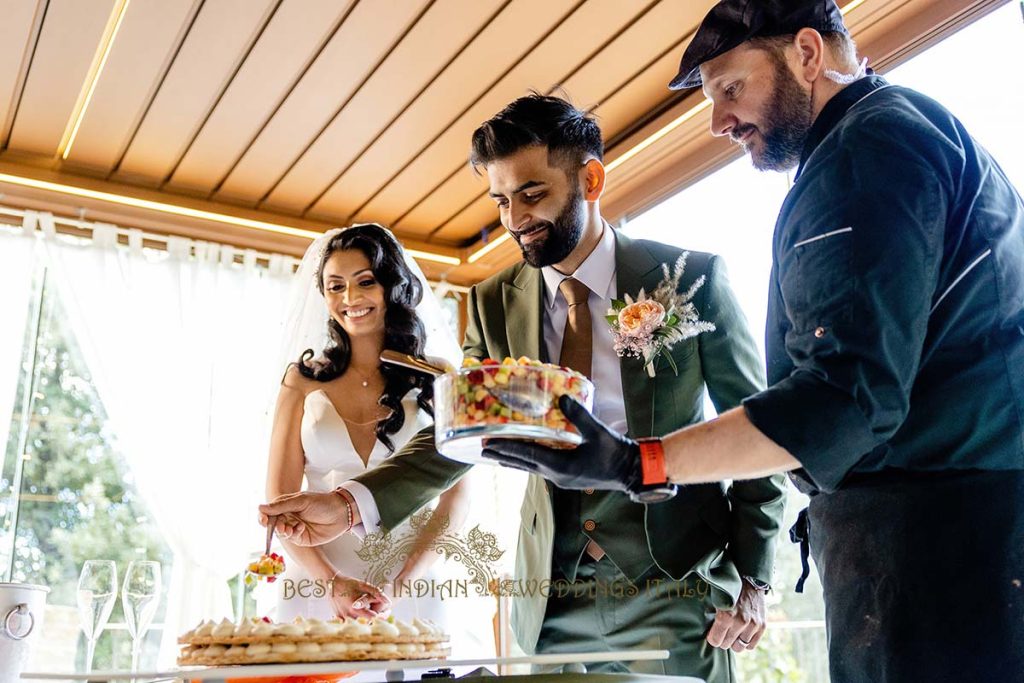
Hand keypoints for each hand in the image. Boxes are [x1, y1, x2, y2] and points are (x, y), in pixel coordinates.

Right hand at [258, 491, 349, 545]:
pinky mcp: (302, 538)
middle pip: (273, 524)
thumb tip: (260, 507)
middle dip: (274, 526)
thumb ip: (281, 505)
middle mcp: (289, 517)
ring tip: (289, 527)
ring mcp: (295, 528)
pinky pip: (292, 538)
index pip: (269, 512)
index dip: (263, 516)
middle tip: (280, 525)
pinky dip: (294, 534)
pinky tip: (301, 528)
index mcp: (286, 506)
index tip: (262, 519)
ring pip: (281, 533)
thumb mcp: (301, 501)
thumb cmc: (322, 502)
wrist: (341, 512)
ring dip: (283, 531)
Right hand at [329, 575, 391, 618]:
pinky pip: (350, 622)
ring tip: (369, 609)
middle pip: (366, 622)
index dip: (382, 616)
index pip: (373, 618)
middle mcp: (349, 616)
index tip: (387, 612)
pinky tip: (358, 611)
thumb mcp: (364, 585)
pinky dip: (356, 619)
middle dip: (374, 617)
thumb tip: (389, 602)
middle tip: (380, 611)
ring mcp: (343, 618)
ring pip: (358, 623)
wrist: (331, 583)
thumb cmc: (349, 583)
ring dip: (365, 618)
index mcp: (356, 609)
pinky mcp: (338, 617)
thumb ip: (377, 594)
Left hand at [481, 395, 641, 492]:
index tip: (488, 443)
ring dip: (511, 459)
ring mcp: (560, 478)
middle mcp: (556, 475)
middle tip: (481, 447)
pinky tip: (521, 455)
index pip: (528, 456)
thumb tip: (562, 397)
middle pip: (522, 464)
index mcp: (561, 467)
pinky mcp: (566, 476)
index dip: (507, 448)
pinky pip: (538, 467)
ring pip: (529, 468)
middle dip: (502, 455)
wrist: (631, 471)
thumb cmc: (615, 453)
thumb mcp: (598, 433)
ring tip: (493, 453)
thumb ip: (580, 415)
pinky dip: (525, 460)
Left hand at [705, 581, 766, 651]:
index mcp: (725, 615)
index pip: (715, 641)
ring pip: (739, 647)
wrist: (749, 580)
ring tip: (733, 633)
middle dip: (723, 639)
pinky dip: (746, 642)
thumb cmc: (730, 591)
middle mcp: (740, 621)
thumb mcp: (717, 601)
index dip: (713, 638)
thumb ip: (712, 616)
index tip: (713, 634)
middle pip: (726, 645)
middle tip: (722, 632)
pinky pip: (751, 645)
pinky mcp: (762, 626)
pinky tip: (742, 634)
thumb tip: (707, 632)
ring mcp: (752, 624)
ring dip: (734, 642)